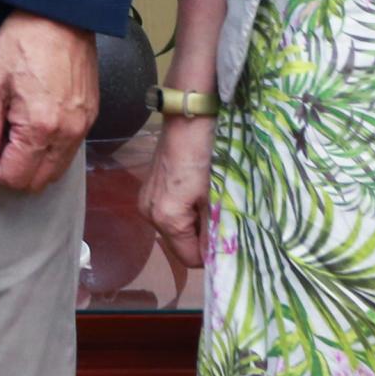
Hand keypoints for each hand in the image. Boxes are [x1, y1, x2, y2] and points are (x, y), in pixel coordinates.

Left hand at [0, 10, 95, 193]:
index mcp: (40, 128)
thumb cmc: (21, 43)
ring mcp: (83, 127)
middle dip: (13, 172)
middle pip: (38, 182)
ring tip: (14, 133)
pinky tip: (34, 126)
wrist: (59, 15)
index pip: (15, 178)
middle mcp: (68, 134)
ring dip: (32, 164)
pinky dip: (50, 151)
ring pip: (56, 171)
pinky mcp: (91, 117)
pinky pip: (69, 152)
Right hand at [140, 110, 217, 269]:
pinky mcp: (149, 189)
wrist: (190, 116)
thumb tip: (220, 258)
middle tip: (221, 216)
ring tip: (210, 200)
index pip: (189, 258)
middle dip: (202, 236)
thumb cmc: (206, 154)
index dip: (210, 253)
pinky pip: (170, 213)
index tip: (227, 236)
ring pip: (176, 229)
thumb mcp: (217, 196)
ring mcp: (146, 200)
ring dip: (195, 222)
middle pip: (180, 244)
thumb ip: (217, 230)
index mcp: (166, 218)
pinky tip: (197, 191)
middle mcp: (149, 214)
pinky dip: (185, 210)